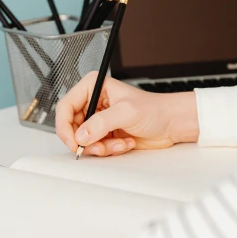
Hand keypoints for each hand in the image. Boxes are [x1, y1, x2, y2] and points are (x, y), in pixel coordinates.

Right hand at [55, 72, 199, 156]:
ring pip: (83, 140)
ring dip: (101, 147)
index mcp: (93, 87)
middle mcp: (93, 102)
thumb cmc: (155, 109)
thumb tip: (81, 135)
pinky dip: (109, 150)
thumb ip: (101, 123)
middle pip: (72, 127)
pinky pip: (95, 147)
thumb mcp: (126, 112)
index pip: (65, 107)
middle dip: (87, 141)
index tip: (74, 142)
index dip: (65, 126)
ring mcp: (98, 119)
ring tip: (118, 143)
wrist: (171, 123)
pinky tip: (124, 143)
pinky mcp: (105, 133)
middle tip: (100, 147)